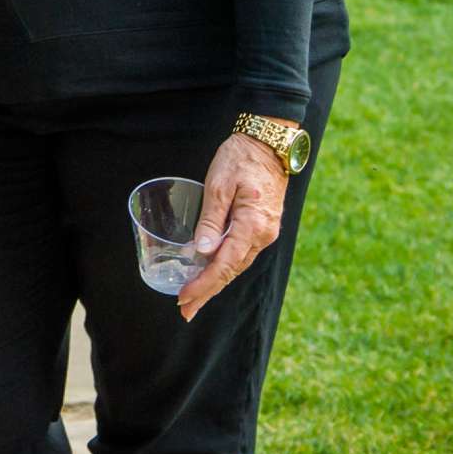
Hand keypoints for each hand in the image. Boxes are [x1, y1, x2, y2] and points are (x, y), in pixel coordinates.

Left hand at [176, 127, 291, 321]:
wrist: (268, 143)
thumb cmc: (240, 158)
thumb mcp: (219, 185)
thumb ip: (211, 220)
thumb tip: (200, 253)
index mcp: (253, 226)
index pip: (224, 264)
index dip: (203, 283)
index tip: (184, 297)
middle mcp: (263, 235)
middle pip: (231, 270)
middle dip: (207, 291)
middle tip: (185, 310)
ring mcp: (265, 232)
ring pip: (237, 264)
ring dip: (216, 282)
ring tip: (195, 298)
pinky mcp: (262, 226)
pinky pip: (241, 253)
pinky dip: (225, 266)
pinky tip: (212, 273)